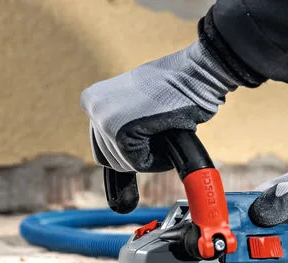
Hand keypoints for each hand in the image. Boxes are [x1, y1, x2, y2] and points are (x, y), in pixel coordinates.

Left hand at [80, 41, 237, 172]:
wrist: (195, 73)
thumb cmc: (176, 85)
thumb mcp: (138, 99)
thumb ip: (122, 119)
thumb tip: (122, 148)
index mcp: (92, 98)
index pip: (102, 145)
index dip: (130, 148)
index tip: (149, 135)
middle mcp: (93, 108)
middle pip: (110, 157)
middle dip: (138, 154)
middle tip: (161, 137)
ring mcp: (104, 121)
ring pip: (125, 162)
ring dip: (149, 157)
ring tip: (166, 136)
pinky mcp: (122, 134)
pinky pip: (139, 164)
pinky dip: (158, 161)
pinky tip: (169, 142)